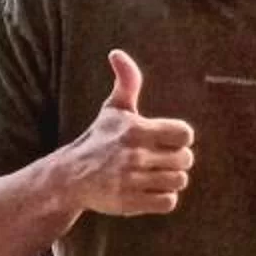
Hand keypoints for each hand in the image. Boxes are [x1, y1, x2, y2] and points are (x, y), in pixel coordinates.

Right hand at [62, 51, 194, 219]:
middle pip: (186, 160)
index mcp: (136, 130)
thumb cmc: (98, 139)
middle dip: (177, 159)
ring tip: (154, 174)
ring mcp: (132, 181)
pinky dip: (164, 198)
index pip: (184, 134)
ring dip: (171, 179)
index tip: (168, 139)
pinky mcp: (130, 203)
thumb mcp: (112, 109)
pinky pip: (169, 202)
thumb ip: (126, 81)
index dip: (181, 137)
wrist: (70, 177)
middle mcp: (134, 155)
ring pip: (179, 181)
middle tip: (161, 159)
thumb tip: (117, 53)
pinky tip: (150, 190)